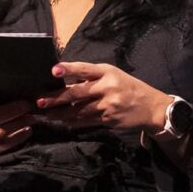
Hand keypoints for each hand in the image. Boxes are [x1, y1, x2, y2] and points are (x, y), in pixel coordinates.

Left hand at [35, 61, 167, 132]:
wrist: (152, 108)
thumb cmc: (130, 88)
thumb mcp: (114, 76)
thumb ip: (93, 78)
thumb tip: (66, 81)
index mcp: (108, 72)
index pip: (85, 69)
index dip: (69, 69)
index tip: (54, 70)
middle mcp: (108, 87)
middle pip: (77, 92)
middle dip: (57, 98)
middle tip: (40, 101)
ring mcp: (108, 105)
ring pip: (79, 110)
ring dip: (61, 113)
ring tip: (48, 114)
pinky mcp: (108, 119)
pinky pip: (86, 121)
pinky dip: (74, 122)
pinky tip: (64, 122)